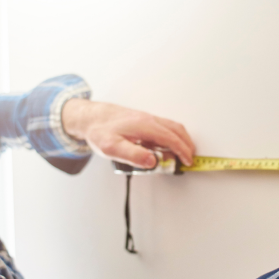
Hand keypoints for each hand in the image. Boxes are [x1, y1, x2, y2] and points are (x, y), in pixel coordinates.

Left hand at [61, 99, 194, 168]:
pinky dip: (171, 137)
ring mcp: (146, 119)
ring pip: (171, 127)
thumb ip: (133, 155)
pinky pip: (163, 128)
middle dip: (186, 145)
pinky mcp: (142, 121)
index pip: (171, 138)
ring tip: (180, 155)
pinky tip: (164, 148)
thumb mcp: (112, 148)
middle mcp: (148, 120)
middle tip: (189, 159)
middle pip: (176, 130)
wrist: (89, 117)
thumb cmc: (99, 131)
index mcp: (144, 126)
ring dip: (180, 140)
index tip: (187, 162)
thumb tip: (153, 161)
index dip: (182, 151)